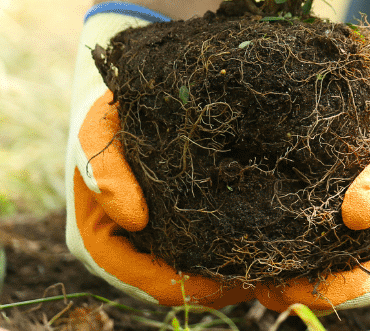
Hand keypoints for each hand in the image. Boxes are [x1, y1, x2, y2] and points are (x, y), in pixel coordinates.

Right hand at [65, 4, 255, 306]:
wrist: (122, 81)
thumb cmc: (107, 105)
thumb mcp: (97, 128)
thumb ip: (105, 169)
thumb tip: (134, 219)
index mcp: (96, 239)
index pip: (146, 282)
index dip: (189, 288)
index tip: (233, 281)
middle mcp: (123, 246)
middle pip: (174, 284)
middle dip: (217, 284)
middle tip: (266, 274)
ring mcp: (147, 236)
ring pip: (190, 269)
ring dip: (226, 269)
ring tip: (274, 259)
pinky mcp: (171, 218)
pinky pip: (200, 243)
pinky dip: (228, 243)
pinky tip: (264, 231)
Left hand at [256, 20, 369, 311]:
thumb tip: (348, 216)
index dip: (329, 289)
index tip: (281, 287)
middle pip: (363, 285)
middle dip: (315, 285)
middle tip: (259, 283)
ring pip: (358, 269)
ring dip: (318, 268)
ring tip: (264, 269)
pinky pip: (359, 247)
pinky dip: (328, 246)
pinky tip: (291, 241)